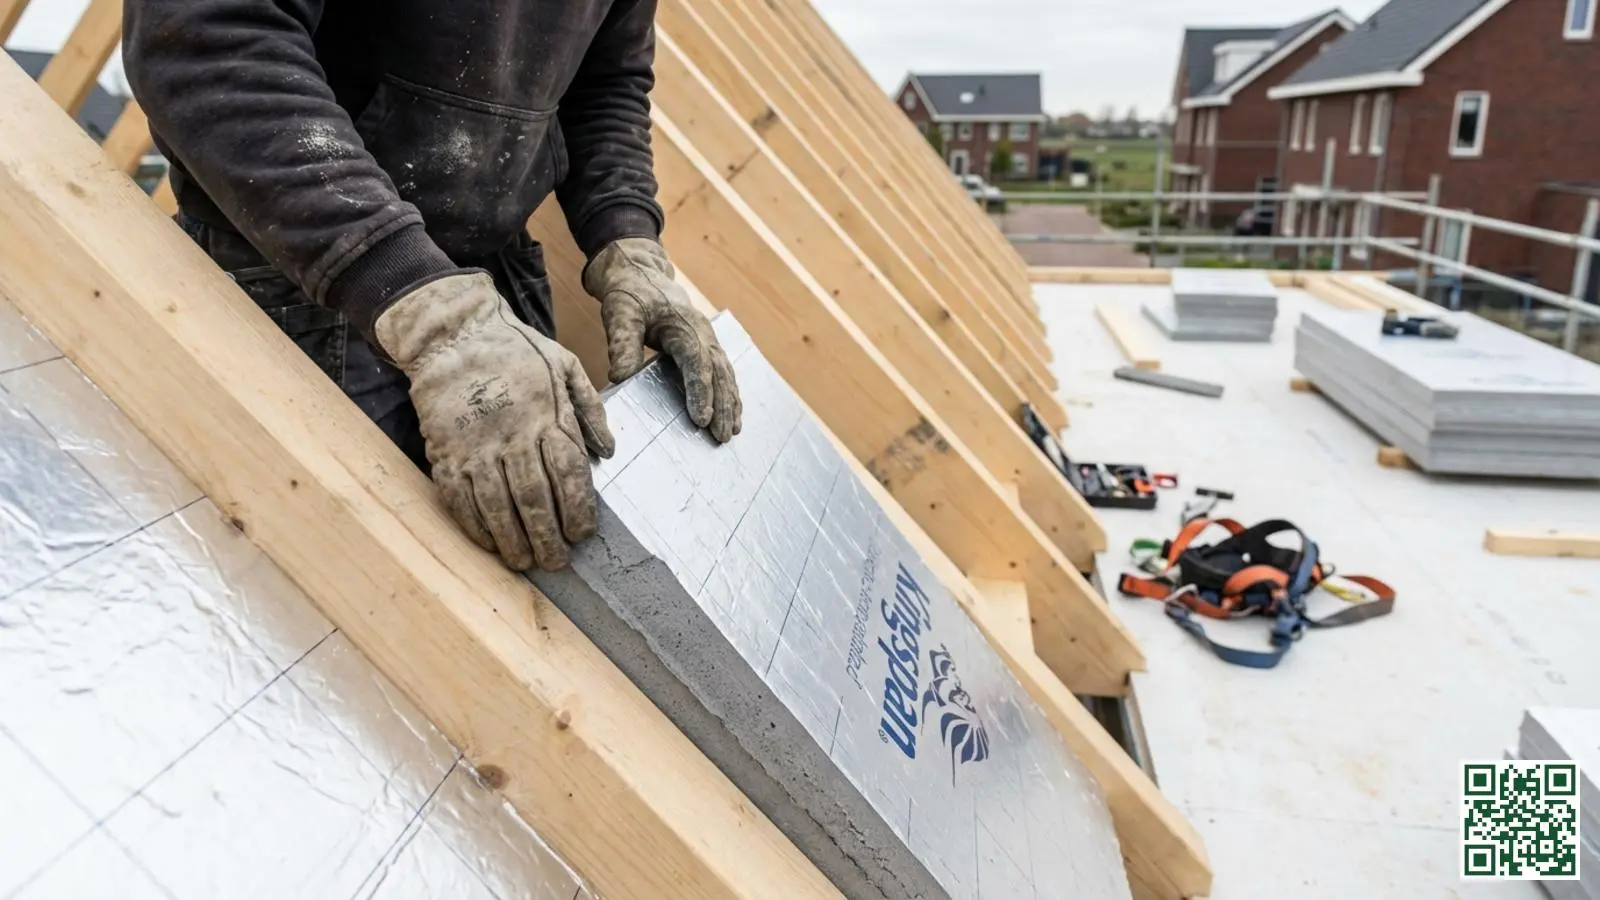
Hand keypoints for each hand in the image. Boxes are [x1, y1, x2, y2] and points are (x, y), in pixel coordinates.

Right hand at [374, 273, 614, 570]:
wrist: (453, 333)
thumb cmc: (516, 350)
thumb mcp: (565, 364)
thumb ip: (589, 408)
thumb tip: (609, 450)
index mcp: (547, 414)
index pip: (568, 473)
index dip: (578, 509)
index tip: (582, 533)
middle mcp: (512, 435)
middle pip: (534, 498)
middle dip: (548, 537)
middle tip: (557, 562)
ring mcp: (475, 447)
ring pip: (496, 507)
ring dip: (513, 541)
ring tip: (525, 562)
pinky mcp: (445, 453)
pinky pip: (460, 500)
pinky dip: (476, 527)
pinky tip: (490, 543)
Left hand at [583, 238, 741, 441]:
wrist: (640, 272)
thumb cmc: (629, 294)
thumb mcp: (620, 314)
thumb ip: (622, 344)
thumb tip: (620, 377)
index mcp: (684, 326)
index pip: (697, 363)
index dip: (701, 392)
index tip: (701, 419)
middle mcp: (703, 333)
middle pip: (719, 373)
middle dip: (723, 405)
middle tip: (722, 436)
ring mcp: (708, 339)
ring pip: (726, 374)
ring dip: (731, 403)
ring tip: (732, 432)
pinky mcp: (706, 345)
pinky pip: (723, 372)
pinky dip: (729, 394)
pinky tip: (732, 415)